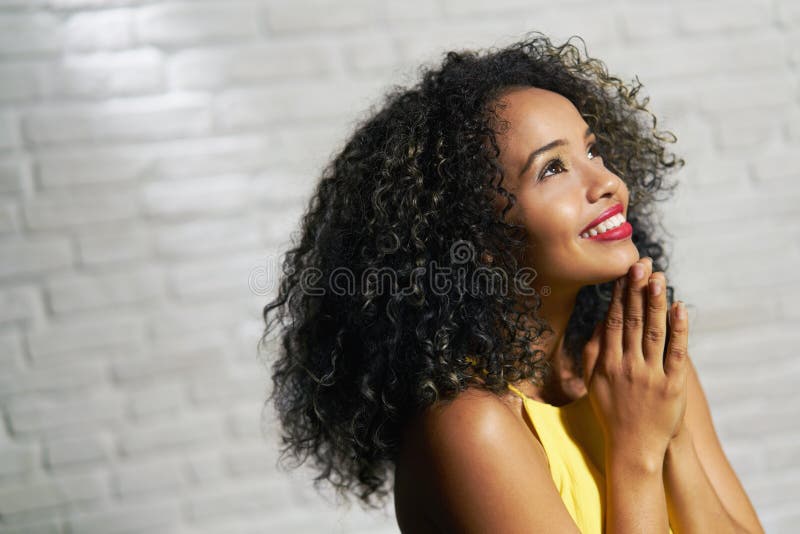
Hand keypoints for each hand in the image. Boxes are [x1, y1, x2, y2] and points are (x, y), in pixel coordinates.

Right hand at [582, 257, 689, 463]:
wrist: (633, 447)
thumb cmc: (611, 413)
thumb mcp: (593, 382)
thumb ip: (593, 352)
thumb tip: (599, 323)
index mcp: (606, 363)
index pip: (612, 321)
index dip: (619, 295)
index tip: (623, 273)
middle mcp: (627, 365)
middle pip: (631, 320)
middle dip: (636, 290)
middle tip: (641, 264)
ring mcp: (650, 375)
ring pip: (653, 331)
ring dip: (655, 302)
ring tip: (658, 277)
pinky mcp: (672, 385)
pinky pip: (677, 352)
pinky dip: (679, 329)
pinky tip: (679, 308)